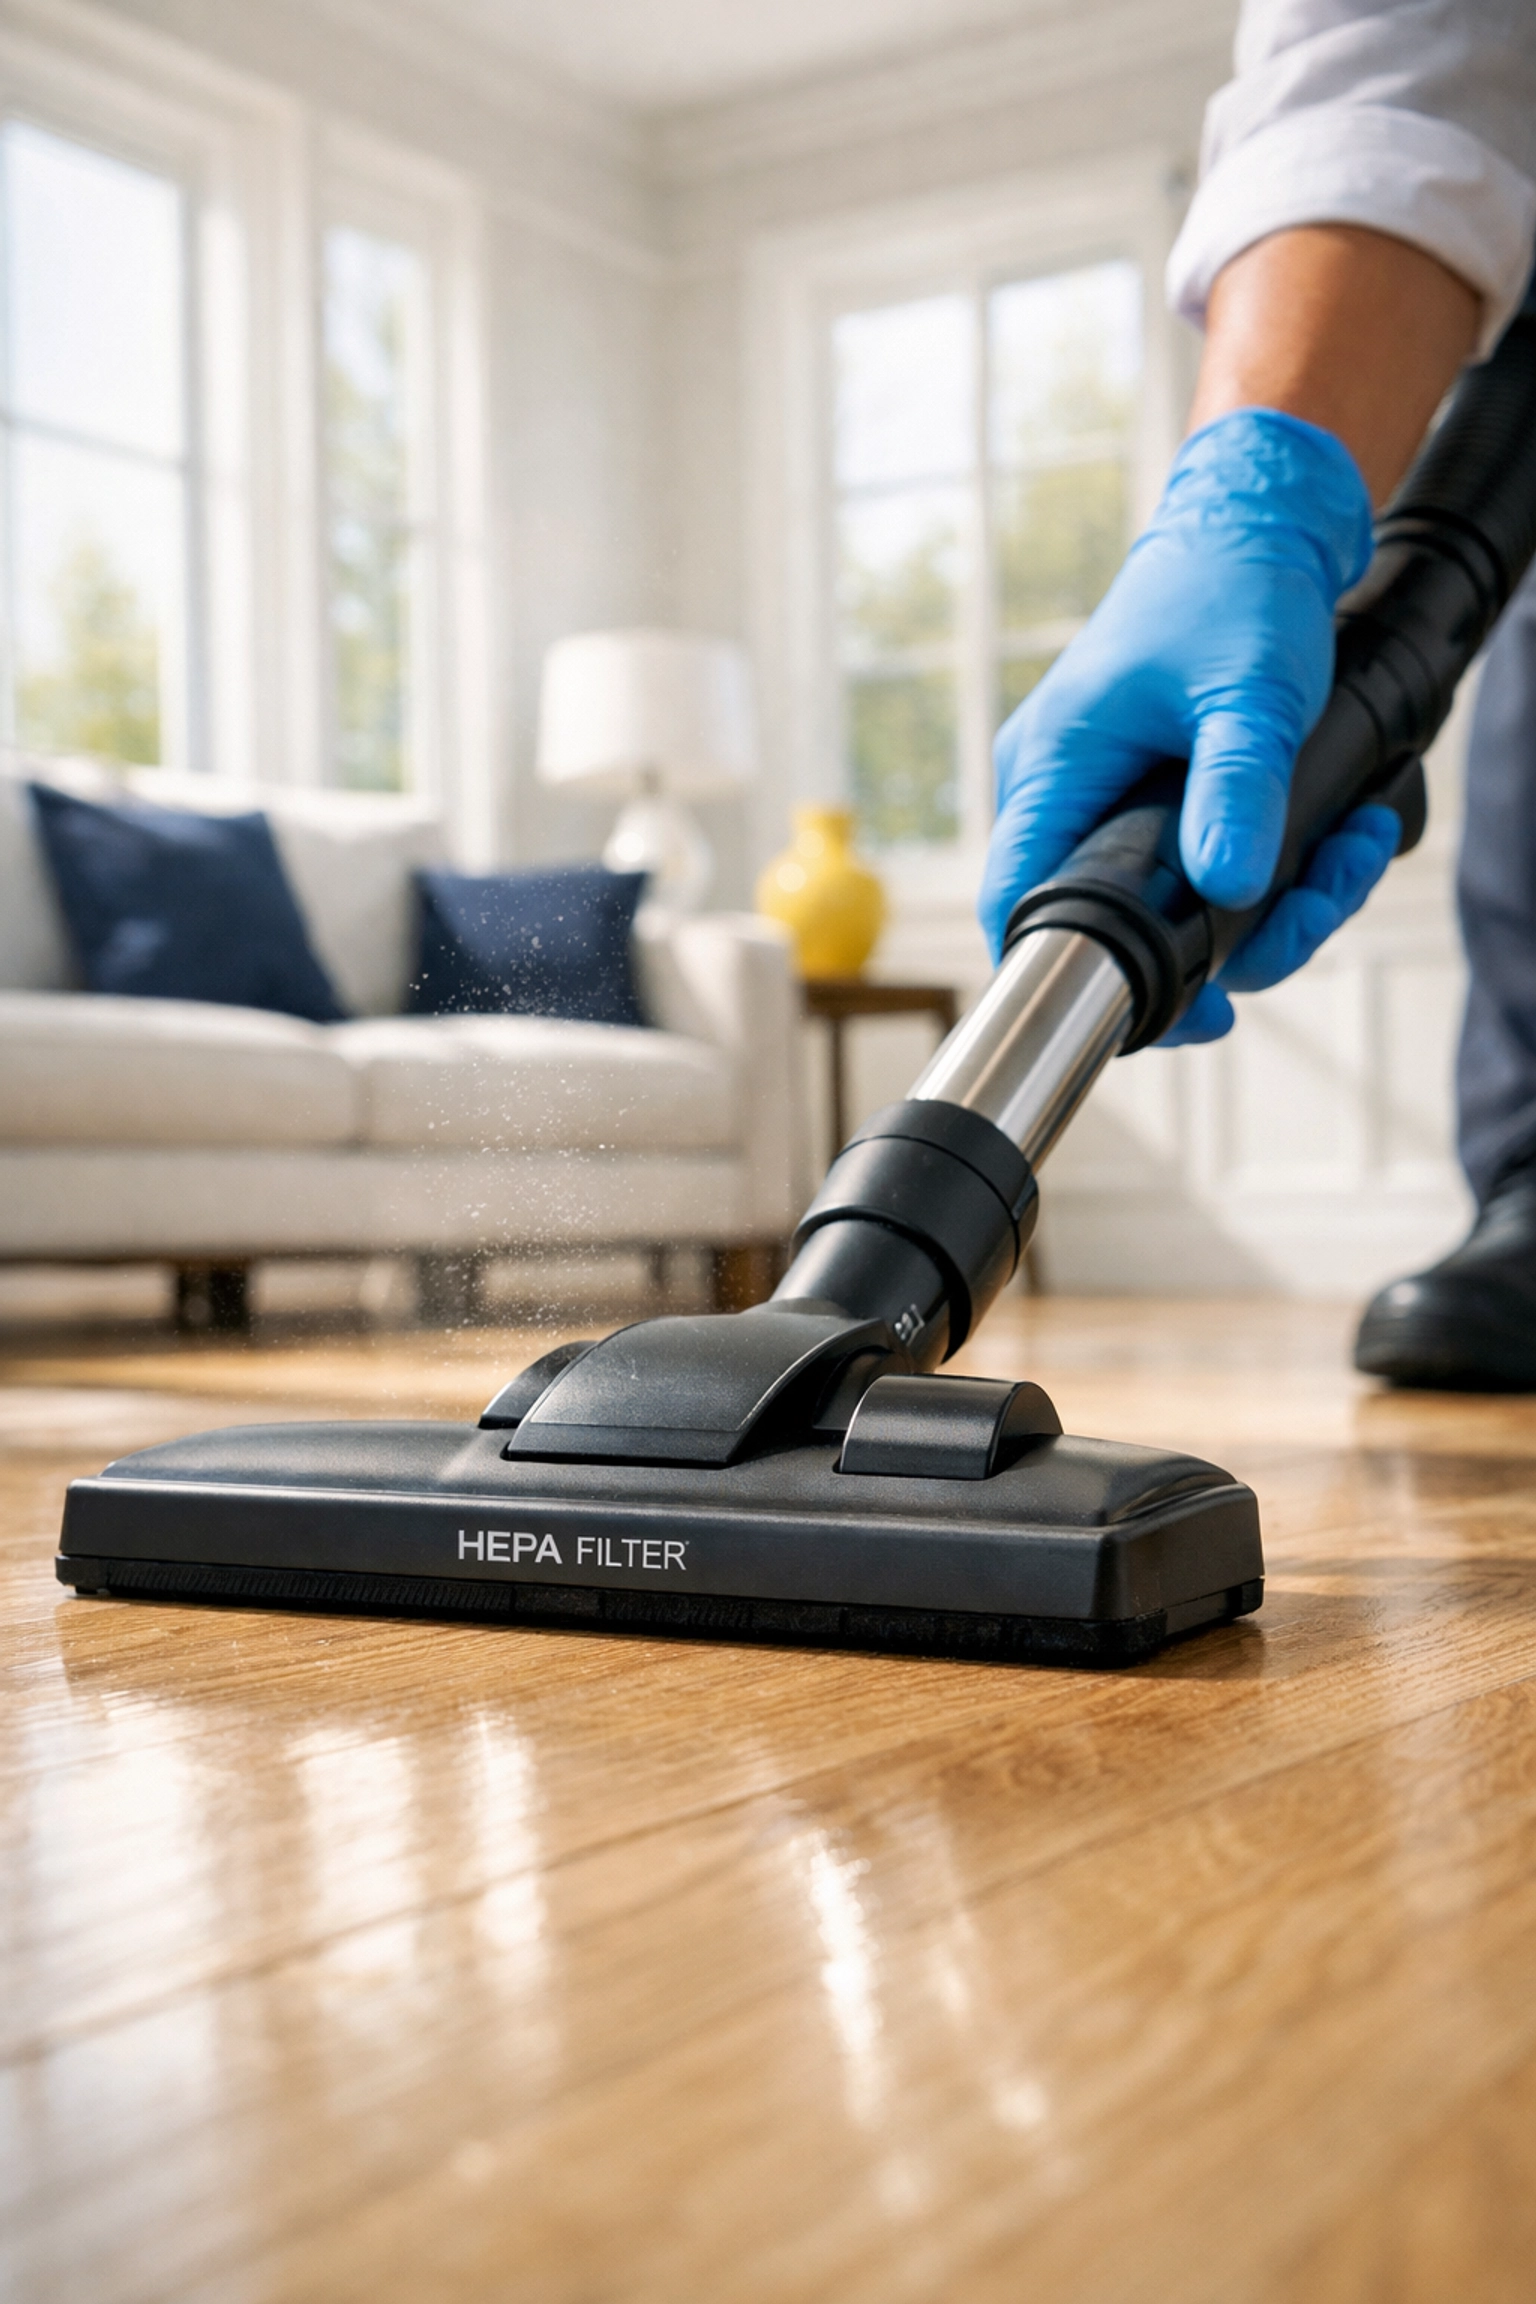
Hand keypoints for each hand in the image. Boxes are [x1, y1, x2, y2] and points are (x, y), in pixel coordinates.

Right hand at [978, 408, 1389, 1041]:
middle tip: (1308, 921)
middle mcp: (1063, 790)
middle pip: (1115, 923)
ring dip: (1274, 907)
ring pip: (1170, 904)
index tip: (1172, 1015)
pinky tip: (1339, 841)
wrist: (1257, 520)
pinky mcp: (1149, 793)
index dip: (1073, 977)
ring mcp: (1104, 793)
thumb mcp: (1250, 693)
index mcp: (1053, 769)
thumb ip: (1235, 789)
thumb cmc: (1234, 587)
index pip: (1017, 904)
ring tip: (1348, 860)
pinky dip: (1272, 868)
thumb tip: (1226, 888)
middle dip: (1229, 944)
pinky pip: (1195, 866)